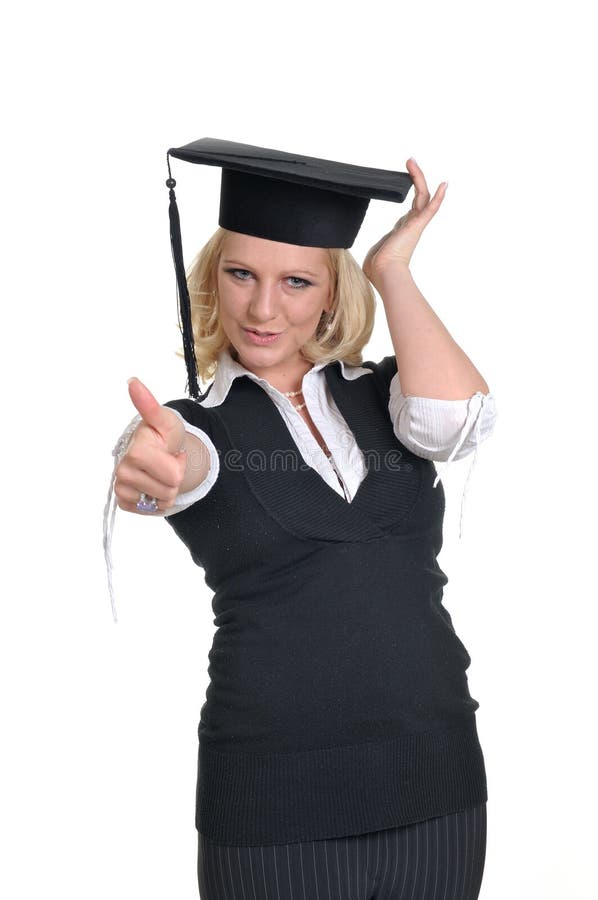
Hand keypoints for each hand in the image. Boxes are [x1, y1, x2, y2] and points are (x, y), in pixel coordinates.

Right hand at [114, 378, 187, 513]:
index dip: (177, 463)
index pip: (172, 475)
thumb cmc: (162, 435)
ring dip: (167, 488)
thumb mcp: (165, 421)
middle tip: (166, 461)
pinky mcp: (124, 501)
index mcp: (135, 451)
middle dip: (174, 476)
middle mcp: (123, 470)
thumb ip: (149, 404)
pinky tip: (152, 484)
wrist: (156, 451)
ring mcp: (122, 487)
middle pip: (170, 489)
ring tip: (160, 472)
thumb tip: (132, 381)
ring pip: (162, 501)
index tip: (168, 450)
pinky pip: (152, 509)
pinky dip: (157, 500)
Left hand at [362, 158, 447, 288]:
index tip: (407, 179)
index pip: (411, 208)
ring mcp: (415, 225)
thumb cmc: (378, 268)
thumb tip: (370, 253)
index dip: (411, 192)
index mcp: (402, 231)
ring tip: (411, 162)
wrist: (384, 273)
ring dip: (418, 178)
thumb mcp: (375, 251)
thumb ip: (377, 246)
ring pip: (422, 196)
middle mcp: (411, 225)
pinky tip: (444, 184)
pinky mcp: (417, 225)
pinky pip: (430, 208)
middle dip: (416, 178)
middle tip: (409, 162)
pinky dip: (438, 197)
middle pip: (419, 197)